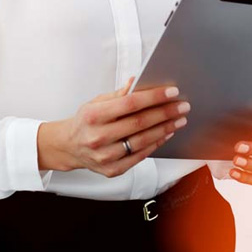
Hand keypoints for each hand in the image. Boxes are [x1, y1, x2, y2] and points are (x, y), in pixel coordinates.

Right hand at [38, 76, 189, 177]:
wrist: (69, 146)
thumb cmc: (85, 122)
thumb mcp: (96, 102)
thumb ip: (118, 94)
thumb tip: (137, 82)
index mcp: (94, 115)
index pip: (130, 103)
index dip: (153, 97)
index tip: (171, 91)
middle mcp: (98, 137)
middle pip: (140, 123)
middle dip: (165, 112)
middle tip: (182, 106)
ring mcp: (105, 156)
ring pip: (143, 141)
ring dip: (165, 129)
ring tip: (178, 120)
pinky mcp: (112, 169)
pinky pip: (140, 156)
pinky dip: (155, 144)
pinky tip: (166, 134)